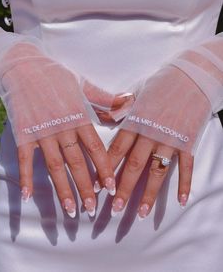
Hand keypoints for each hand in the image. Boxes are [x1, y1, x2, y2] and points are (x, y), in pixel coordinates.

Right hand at [0, 43, 130, 217]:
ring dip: (63, 189)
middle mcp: (63, 128)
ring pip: (55, 165)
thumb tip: (127, 102)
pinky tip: (27, 196)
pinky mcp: (23, 133)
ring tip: (70, 210)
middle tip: (93, 209)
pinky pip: (26, 159)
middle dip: (86, 187)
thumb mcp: (83, 84)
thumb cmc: (56, 75)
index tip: (111, 188)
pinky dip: (25, 177)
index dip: (104, 169)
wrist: (24, 66)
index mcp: (79, 117)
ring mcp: (42, 132)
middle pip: (77, 163)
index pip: (96, 149)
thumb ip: (104, 99)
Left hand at [96, 65, 210, 217]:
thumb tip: (110, 119)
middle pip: (134, 165)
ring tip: (141, 213)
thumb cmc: (161, 82)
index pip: (116, 150)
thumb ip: (122, 109)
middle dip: (123, 188)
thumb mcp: (136, 92)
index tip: (98, 186)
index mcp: (135, 121)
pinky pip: (185, 166)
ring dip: (148, 193)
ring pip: (157, 171)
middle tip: (114, 209)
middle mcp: (151, 134)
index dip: (106, 169)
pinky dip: (184, 183)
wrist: (191, 76)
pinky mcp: (188, 141)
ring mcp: (170, 139)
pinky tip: (180, 200)